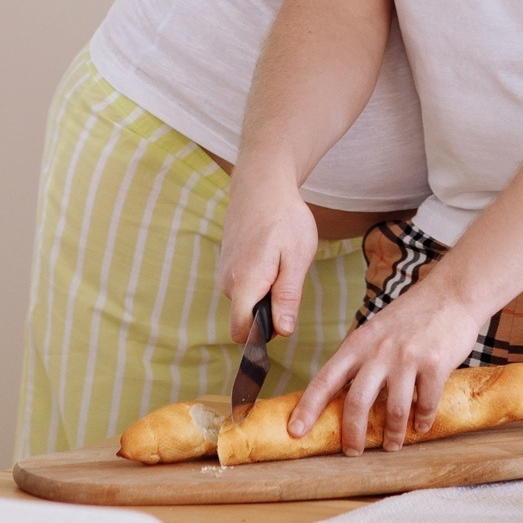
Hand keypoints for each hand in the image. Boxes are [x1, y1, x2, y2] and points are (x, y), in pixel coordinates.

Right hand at [215, 163, 320, 342]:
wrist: (261, 185)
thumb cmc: (284, 219)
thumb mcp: (297, 258)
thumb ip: (288, 297)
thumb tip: (282, 332)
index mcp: (244, 284)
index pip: (241, 333)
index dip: (261, 337)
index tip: (282, 323)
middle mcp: (228, 283)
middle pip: (247, 318)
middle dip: (270, 310)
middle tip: (290, 277)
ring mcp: (225, 273)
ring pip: (247, 301)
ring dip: (267, 292)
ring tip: (282, 262)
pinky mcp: (228, 264)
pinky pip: (245, 286)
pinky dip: (260, 279)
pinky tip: (272, 256)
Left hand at [290, 276, 484, 451]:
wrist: (453, 292)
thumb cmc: (412, 316)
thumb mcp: (376, 331)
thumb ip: (361, 358)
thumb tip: (342, 395)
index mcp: (359, 343)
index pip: (325, 379)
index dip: (308, 408)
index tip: (295, 431)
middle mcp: (379, 351)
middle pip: (356, 402)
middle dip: (352, 434)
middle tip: (352, 452)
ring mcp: (407, 357)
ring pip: (394, 410)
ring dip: (392, 435)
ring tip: (392, 445)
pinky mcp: (435, 363)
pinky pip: (426, 403)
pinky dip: (422, 420)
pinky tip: (421, 426)